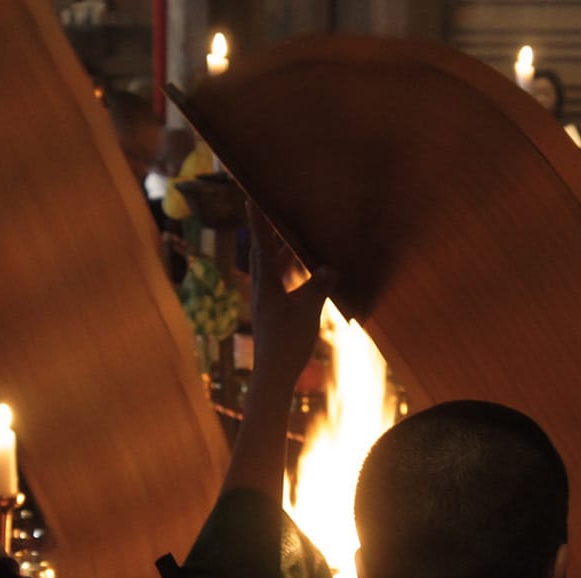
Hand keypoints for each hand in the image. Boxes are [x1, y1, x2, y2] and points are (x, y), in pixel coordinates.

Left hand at [247, 204, 334, 388]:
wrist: (273, 376)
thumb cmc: (287, 344)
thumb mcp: (307, 313)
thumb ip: (318, 288)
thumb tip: (330, 267)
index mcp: (266, 285)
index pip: (263, 246)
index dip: (259, 221)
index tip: (250, 198)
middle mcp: (262, 289)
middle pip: (264, 253)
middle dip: (270, 233)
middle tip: (274, 213)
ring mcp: (266, 301)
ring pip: (272, 269)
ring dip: (282, 253)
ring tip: (294, 239)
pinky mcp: (273, 313)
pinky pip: (280, 283)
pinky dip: (289, 272)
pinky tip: (303, 274)